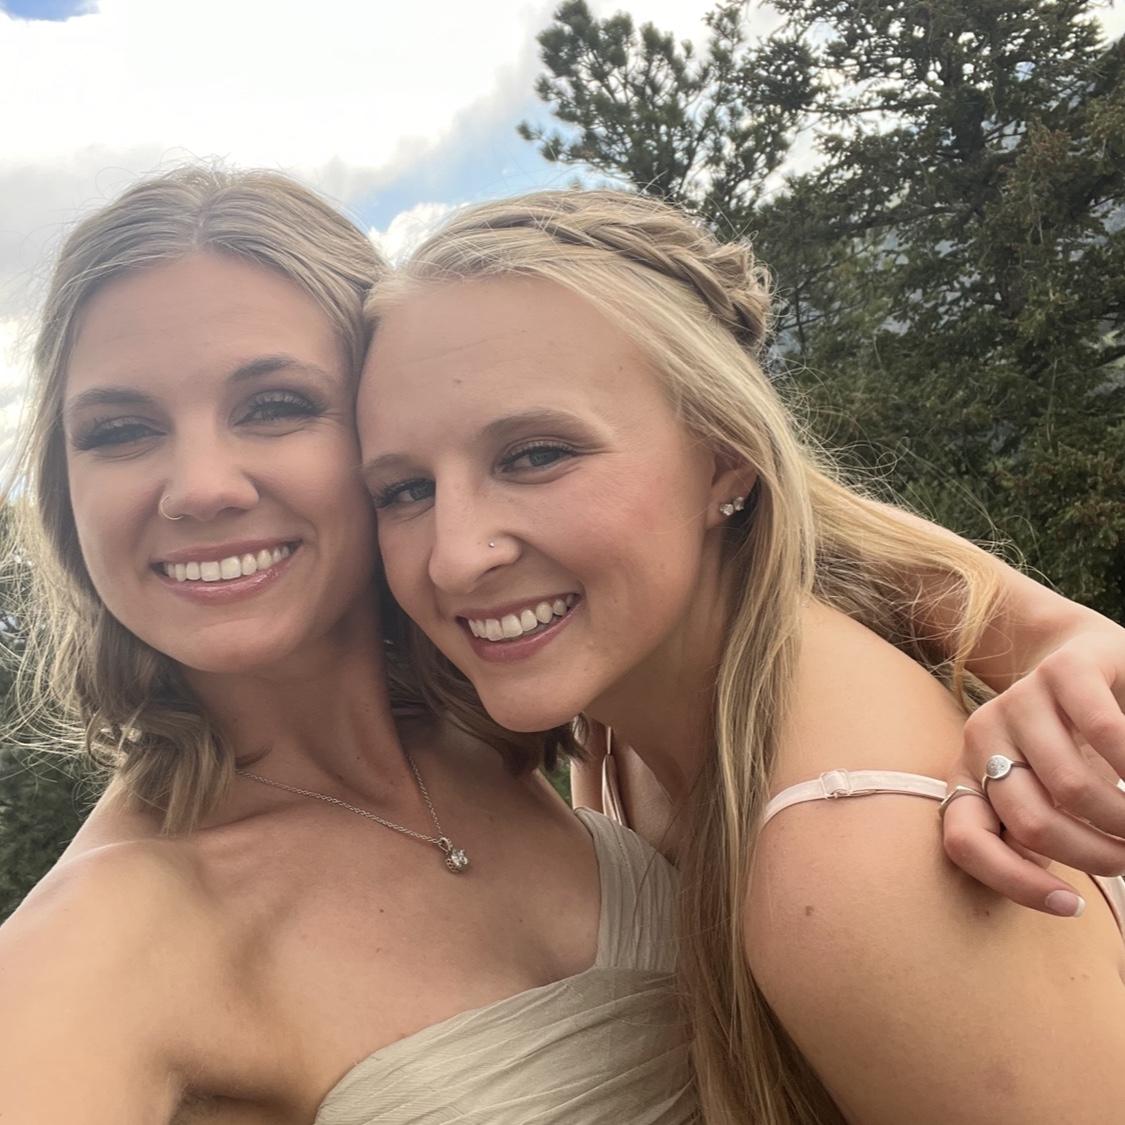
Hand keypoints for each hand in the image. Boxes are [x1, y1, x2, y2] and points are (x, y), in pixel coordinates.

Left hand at [942, 632, 1124, 915]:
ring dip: (1123, 819)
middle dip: (1094, 856)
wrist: (1088, 657)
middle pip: (1031, 824)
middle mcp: (982, 737)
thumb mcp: (1049, 795)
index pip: (964, 842)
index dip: (1016, 885)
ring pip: (1069, 787)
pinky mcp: (1063, 670)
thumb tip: (1067, 901)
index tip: (1075, 907)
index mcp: (969, 774)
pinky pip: (1103, 730)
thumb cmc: (1074, 745)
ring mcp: (1018, 700)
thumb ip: (1044, 833)